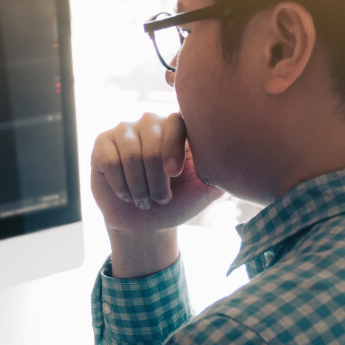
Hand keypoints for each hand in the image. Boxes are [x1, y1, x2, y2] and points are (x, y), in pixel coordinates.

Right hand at [89, 112, 222, 234]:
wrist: (144, 223)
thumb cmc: (176, 203)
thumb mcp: (203, 192)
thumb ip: (220, 173)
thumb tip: (241, 160)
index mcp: (178, 128)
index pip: (177, 122)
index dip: (173, 148)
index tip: (175, 174)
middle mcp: (151, 122)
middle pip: (151, 145)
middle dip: (156, 181)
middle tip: (160, 199)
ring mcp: (125, 130)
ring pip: (130, 155)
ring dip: (139, 187)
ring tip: (144, 200)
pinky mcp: (102, 143)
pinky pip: (110, 161)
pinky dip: (120, 185)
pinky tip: (126, 194)